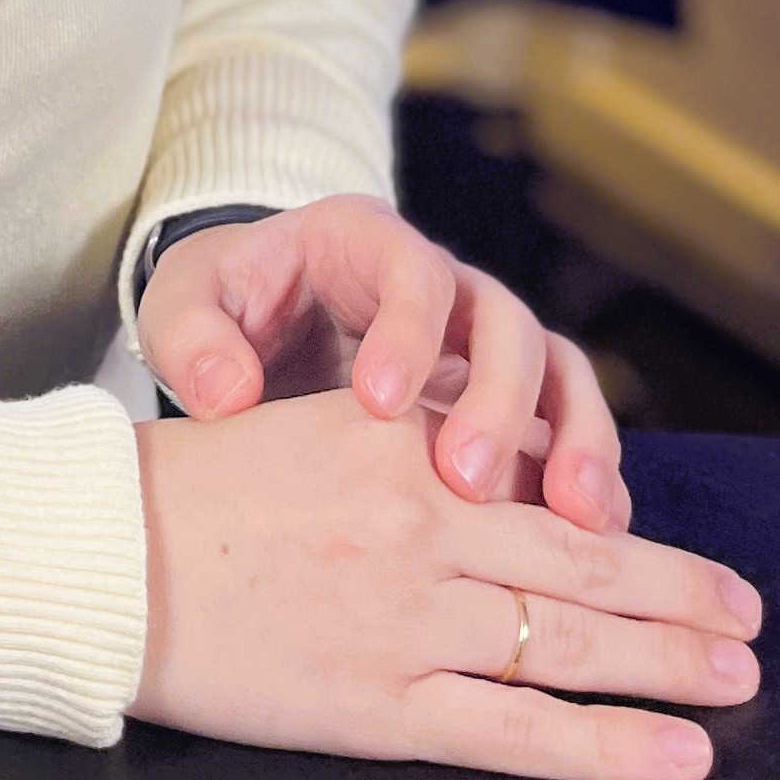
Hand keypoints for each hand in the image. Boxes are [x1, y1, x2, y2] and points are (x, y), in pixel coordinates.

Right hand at [134, 390, 763, 779]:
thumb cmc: (202, 489)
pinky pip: (519, 730)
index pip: (544, 484)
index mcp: (404, 450)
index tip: (687, 549)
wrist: (114, 557)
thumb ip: (412, 444)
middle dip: (679, 594)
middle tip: (750, 619)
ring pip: (569, 643)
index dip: (630, 519)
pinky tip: (672, 753)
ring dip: (668, 663)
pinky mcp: (385, 702)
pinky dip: (606, 742)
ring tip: (735, 678)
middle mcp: (421, 527)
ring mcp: (409, 620)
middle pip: (581, 564)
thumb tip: (506, 462)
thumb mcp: (318, 430)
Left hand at [137, 194, 626, 530]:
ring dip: (575, 439)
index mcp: (364, 241)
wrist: (251, 329)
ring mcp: (481, 343)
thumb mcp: (183, 306)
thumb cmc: (223, 308)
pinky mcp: (505, 402)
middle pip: (503, 320)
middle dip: (496, 399)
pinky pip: (568, 428)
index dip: (407, 331)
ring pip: (557, 371)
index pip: (410, 269)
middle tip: (466, 481)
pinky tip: (596, 539)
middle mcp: (442, 283)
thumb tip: (229, 397)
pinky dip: (587, 475)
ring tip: (577, 518)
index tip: (379, 404)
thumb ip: (193, 340)